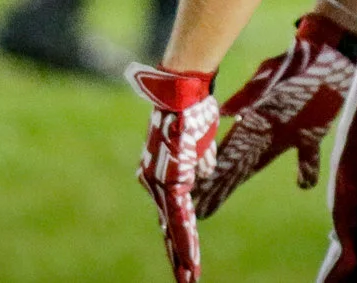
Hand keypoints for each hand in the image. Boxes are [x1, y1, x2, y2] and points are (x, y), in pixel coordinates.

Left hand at [129, 63, 219, 282]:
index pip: (171, 212)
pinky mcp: (169, 183)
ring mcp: (159, 184)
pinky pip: (179, 219)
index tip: (184, 256)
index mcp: (160, 173)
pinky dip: (186, 240)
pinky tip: (191, 258)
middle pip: (168, 226)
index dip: (179, 236)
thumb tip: (203, 174)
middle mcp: (154, 182)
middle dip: (178, 255)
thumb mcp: (200, 144)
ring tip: (189, 278)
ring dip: (183, 255)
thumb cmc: (192, 111)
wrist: (182, 93)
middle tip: (183, 280)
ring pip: (173, 228)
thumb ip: (200, 162)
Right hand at [196, 13, 356, 217]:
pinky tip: (303, 185)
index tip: (195, 194)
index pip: (229, 155)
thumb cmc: (299, 61)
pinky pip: (307, 156)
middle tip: (200, 209)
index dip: (213, 176)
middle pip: (237, 165)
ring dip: (241, 181)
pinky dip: (306, 171)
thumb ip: (250, 95)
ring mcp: (288, 131)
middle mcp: (266, 130)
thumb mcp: (272, 76)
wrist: (329, 49)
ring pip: (258, 164)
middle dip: (219, 186)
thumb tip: (224, 112)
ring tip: (225, 198)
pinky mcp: (312, 130)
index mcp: (256, 121)